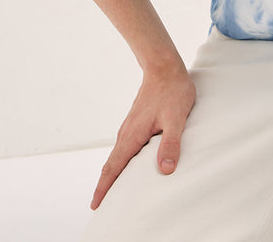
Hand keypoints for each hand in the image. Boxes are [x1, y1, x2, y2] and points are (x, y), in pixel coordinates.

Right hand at [90, 61, 195, 209]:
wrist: (164, 67)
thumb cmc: (172, 91)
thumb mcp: (176, 118)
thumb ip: (171, 143)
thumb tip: (165, 169)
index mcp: (133, 135)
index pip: (114, 167)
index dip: (104, 188)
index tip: (95, 205)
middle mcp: (127, 133)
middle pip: (111, 165)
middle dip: (105, 186)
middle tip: (101, 206)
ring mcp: (130, 126)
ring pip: (118, 155)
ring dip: (113, 173)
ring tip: (114, 191)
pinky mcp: (136, 122)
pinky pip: (125, 147)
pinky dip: (122, 161)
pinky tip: (129, 165)